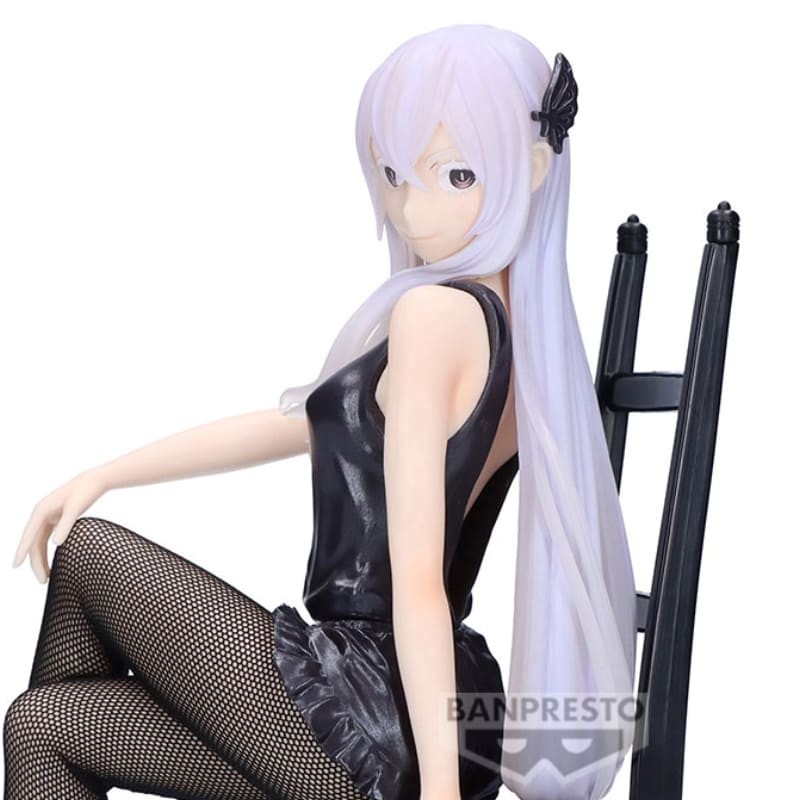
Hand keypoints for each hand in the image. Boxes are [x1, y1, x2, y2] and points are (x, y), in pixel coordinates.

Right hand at [11, 469, 106, 583]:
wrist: (94, 481)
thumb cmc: (85, 492)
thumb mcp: (76, 508)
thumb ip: (66, 525)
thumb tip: (56, 543)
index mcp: (42, 510)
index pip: (29, 535)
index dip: (21, 551)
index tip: (15, 565)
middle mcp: (41, 514)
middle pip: (33, 543)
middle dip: (35, 562)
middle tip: (42, 581)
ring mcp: (47, 517)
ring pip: (38, 543)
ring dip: (41, 560)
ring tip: (46, 577)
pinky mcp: (55, 520)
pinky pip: (45, 540)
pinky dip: (47, 552)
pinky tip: (51, 564)